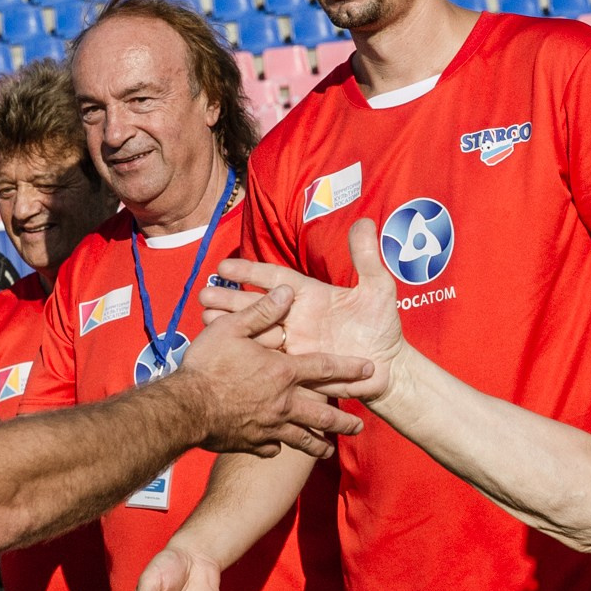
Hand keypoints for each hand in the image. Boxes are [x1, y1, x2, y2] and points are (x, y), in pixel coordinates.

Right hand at [172, 285, 371, 457]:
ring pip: (301, 438)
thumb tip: (286, 291)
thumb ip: (262, 311)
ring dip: (317, 444)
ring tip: (328, 450)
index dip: (349, 367)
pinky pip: (270, 448)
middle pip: (321, 415)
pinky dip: (276, 448)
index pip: (324, 368)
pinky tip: (277, 449)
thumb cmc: (207, 365)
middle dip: (342, 421)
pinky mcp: (251, 443)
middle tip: (358, 427)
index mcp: (283, 373)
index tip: (370, 370)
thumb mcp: (232, 329)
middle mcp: (283, 403)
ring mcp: (268, 427)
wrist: (185, 409)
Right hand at [206, 221, 405, 399]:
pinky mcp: (295, 367)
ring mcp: (294, 343)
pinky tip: (225, 353)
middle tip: (203, 294)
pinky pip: (268, 361)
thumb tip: (366, 221)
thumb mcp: (378, 290)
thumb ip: (367, 258)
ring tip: (205, 321)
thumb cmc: (382, 327)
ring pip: (256, 333)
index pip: (275, 279)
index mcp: (310, 296)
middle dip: (230, 299)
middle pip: (258, 306)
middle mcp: (297, 318)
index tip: (225, 266)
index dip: (251, 272)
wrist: (387, 369)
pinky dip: (246, 356)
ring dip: (230, 327)